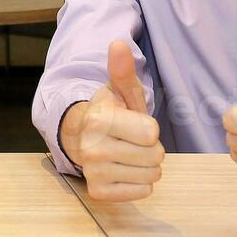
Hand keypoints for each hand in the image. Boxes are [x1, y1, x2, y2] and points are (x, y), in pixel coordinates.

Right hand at [58, 40, 163, 200]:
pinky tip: (124, 170)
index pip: (152, 133)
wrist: (81, 139)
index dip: (149, 128)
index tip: (134, 123)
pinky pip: (142, 192)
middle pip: (155, 156)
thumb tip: (118, 44)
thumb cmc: (109, 114)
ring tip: (129, 154)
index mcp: (99, 120)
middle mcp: (92, 148)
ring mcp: (94, 172)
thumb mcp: (119, 91)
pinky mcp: (98, 192)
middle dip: (151, 148)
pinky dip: (140, 183)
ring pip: (152, 175)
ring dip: (146, 166)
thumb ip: (123, 70)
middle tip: (133, 141)